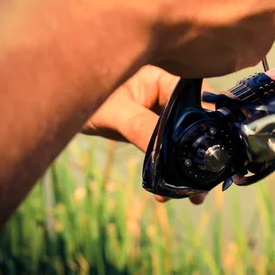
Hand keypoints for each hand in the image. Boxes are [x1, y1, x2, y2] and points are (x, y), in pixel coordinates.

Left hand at [81, 65, 213, 204]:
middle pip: (194, 124)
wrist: (59, 108)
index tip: (215, 151)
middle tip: (203, 184)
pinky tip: (166, 192)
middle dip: (200, 155)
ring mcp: (160, 112)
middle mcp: (167, 93)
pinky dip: (169, 170)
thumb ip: (140, 126)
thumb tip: (165, 150)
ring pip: (183, 140)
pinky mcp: (152, 128)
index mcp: (163, 77)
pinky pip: (167, 149)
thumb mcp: (114, 113)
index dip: (209, 124)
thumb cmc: (86, 98)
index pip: (196, 98)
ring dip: (187, 168)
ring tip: (192, 197)